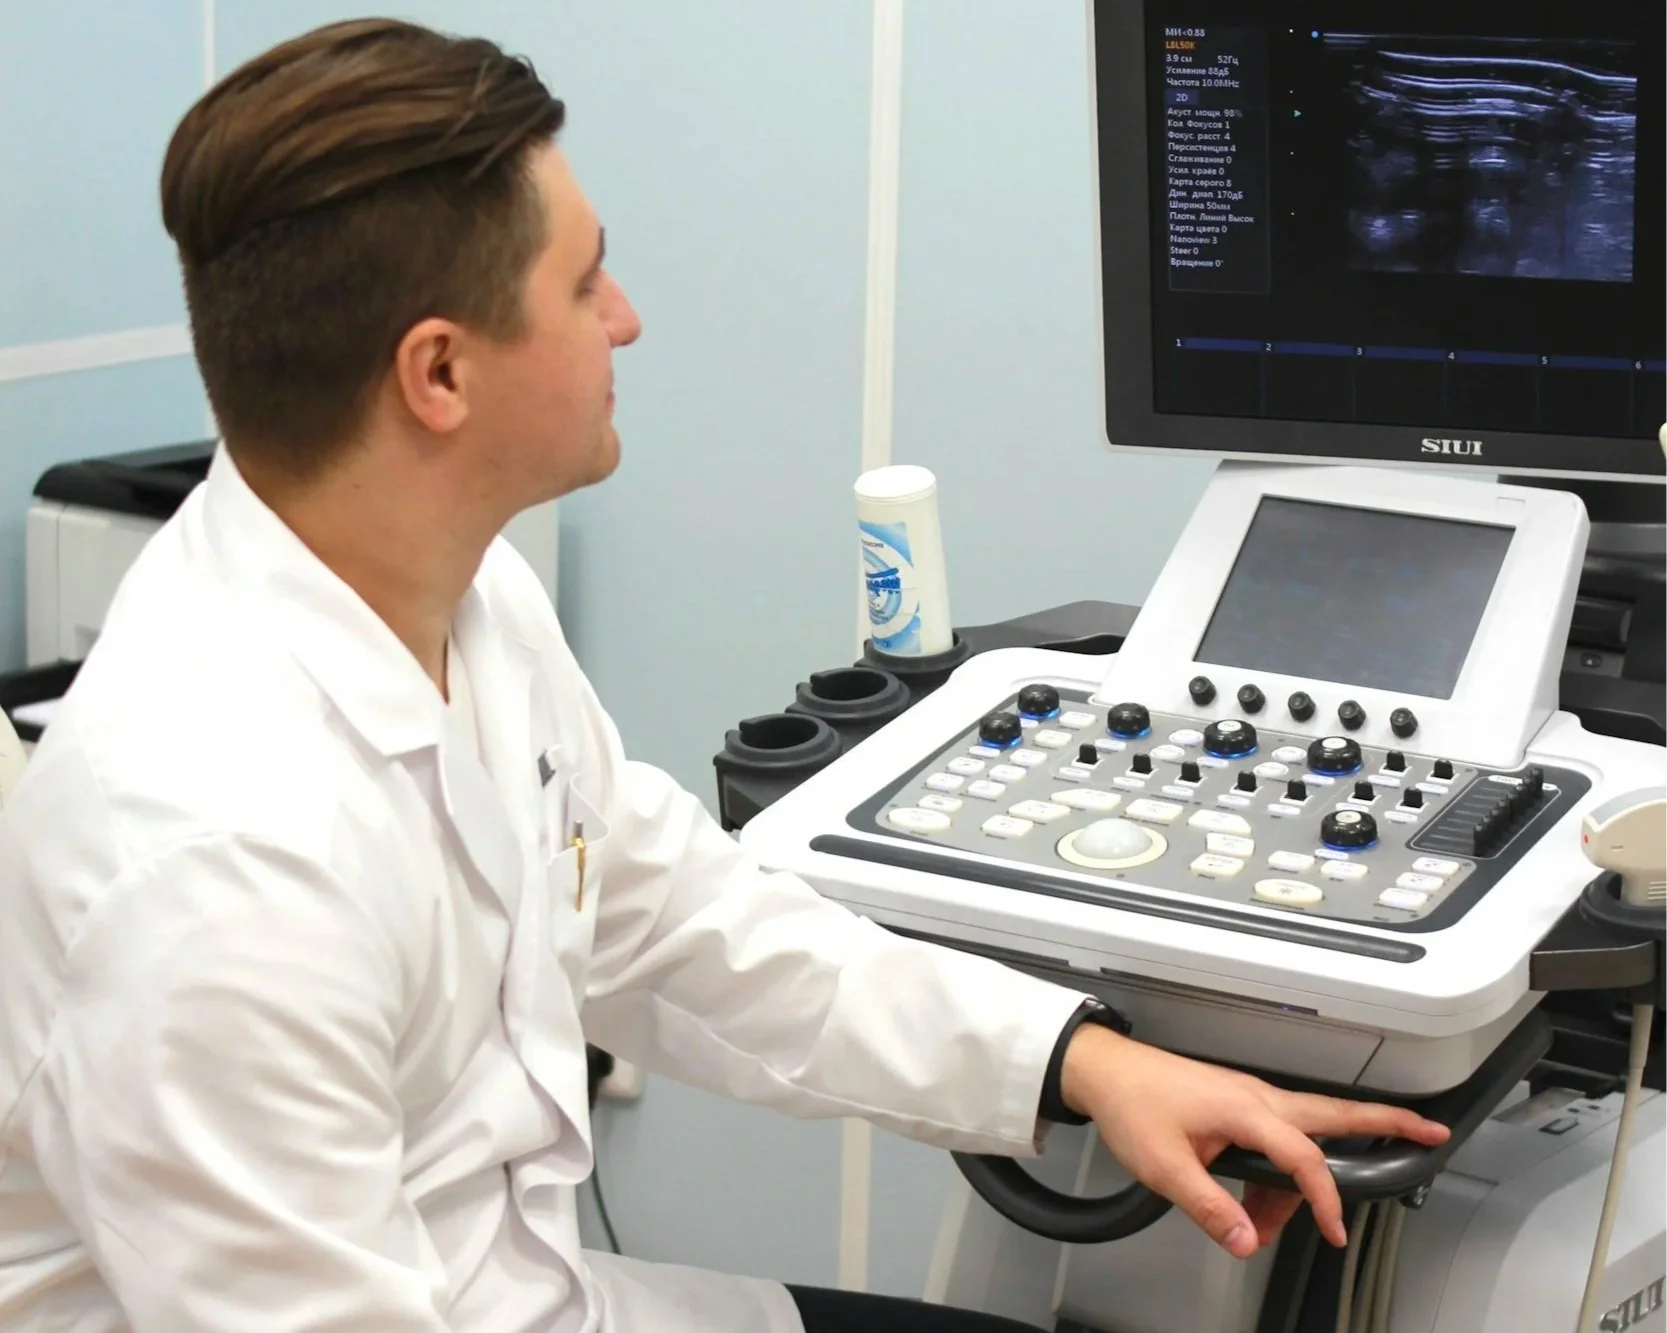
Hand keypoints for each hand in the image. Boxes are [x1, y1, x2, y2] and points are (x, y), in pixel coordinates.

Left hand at [1060, 1024, 1448, 1259]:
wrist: (1105, 1071)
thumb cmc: (1132, 1107)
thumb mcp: (1165, 1168)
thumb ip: (1211, 1208)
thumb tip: (1249, 1240)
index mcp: (1246, 1110)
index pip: (1304, 1157)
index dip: (1324, 1199)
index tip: (1333, 1232)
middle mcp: (1258, 1097)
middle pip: (1336, 1113)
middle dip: (1386, 1122)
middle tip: (1431, 1132)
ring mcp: (1250, 1097)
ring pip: (1306, 1132)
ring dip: (1311, 1176)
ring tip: (1298, 1221)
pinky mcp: (1239, 1103)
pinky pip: (1279, 1136)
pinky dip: (1285, 1168)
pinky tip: (1265, 1201)